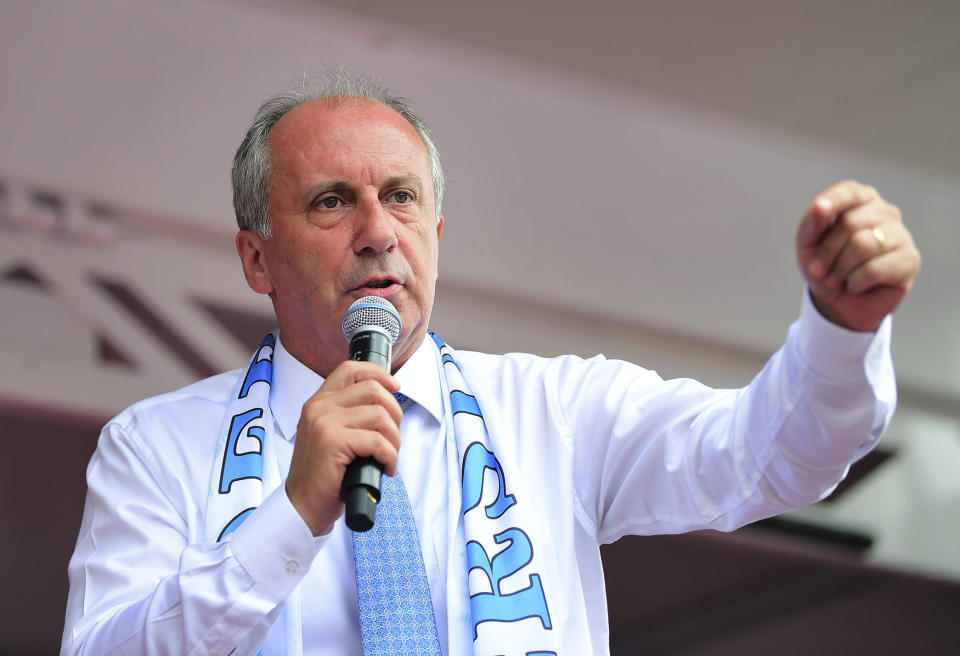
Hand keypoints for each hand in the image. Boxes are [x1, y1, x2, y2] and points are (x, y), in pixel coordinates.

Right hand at [284, 360, 402, 535]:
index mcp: (318, 403)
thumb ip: (348, 416)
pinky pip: (378, 441)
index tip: (395, 387)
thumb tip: (386, 404)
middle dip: (395, 413)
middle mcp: (318, 408)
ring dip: (394, 439)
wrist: (302, 507)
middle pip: (373, 390)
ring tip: (389, 457)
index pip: (350, 370)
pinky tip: (385, 468)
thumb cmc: (322, 476)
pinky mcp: (332, 442)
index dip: (378, 374)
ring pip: (380, 415)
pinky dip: (390, 456)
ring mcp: (324, 423)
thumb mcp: (330, 436)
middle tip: (393, 438)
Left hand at [796, 180, 920, 331]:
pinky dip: (856, 282)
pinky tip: (856, 285)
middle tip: (820, 271)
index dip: (833, 200)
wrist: (840, 303)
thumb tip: (819, 206)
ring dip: (840, 269)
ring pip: (863, 245)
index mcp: (860, 201)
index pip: (849, 191)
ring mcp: (900, 234)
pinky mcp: (910, 259)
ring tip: (836, 279)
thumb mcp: (807, 246)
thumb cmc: (825, 267)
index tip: (819, 209)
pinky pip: (875, 269)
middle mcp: (884, 212)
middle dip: (826, 252)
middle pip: (850, 223)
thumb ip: (811, 224)